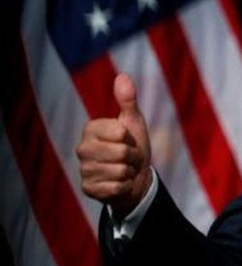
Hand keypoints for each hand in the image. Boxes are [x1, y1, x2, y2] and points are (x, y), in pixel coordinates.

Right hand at [76, 73, 152, 217]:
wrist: (136, 176)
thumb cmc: (134, 146)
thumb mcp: (133, 122)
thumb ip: (128, 100)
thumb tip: (122, 75)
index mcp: (91, 129)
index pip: (120, 133)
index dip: (132, 138)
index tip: (128, 140)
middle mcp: (82, 148)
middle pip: (121, 152)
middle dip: (133, 156)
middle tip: (129, 157)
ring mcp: (83, 170)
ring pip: (120, 171)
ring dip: (129, 172)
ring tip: (124, 170)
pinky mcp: (88, 189)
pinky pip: (116, 188)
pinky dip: (124, 187)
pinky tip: (119, 184)